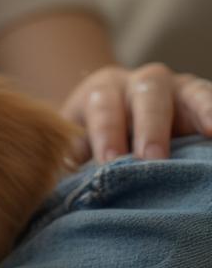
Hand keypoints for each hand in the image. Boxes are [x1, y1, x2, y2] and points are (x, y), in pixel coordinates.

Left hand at [62, 63, 211, 164]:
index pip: (104, 107)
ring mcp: (178, 89)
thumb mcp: (76, 144)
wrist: (116, 119)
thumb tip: (68, 185)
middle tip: (151, 158)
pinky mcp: (200, 99)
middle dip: (149, 128)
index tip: (109, 162)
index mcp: (103, 90)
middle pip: (148, 97)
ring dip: (201, 112)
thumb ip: (73, 157)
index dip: (107, 133)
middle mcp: (142, 83)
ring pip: (191, 93)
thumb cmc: (91, 139)